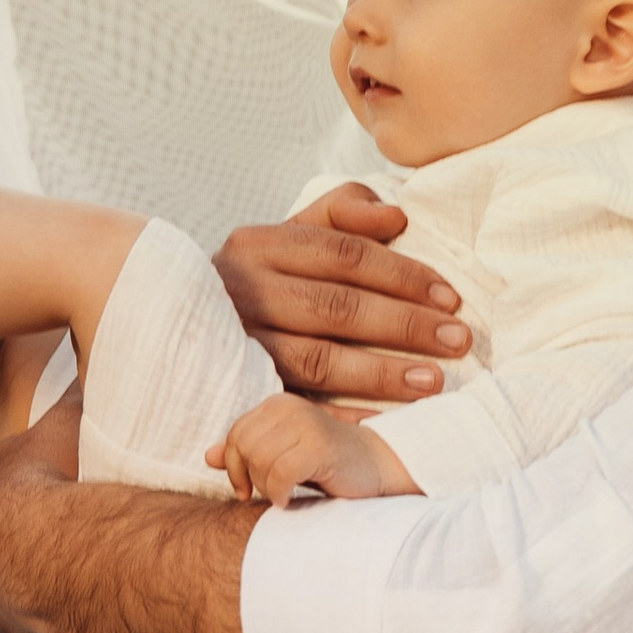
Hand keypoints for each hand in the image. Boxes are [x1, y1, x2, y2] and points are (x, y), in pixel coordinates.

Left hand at [0, 386, 80, 632]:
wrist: (43, 553)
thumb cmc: (53, 481)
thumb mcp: (67, 421)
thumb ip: (81, 390)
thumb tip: (97, 342)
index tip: (25, 473)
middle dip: (15, 532)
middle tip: (54, 533)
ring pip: (2, 586)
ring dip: (31, 585)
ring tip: (73, 584)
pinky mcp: (10, 630)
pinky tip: (74, 632)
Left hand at [210, 398, 412, 507]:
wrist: (378, 466)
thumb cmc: (326, 463)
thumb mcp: (281, 454)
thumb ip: (247, 453)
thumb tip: (208, 456)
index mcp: (276, 404)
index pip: (235, 435)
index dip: (234, 467)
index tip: (244, 490)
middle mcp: (289, 407)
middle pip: (244, 448)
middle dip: (251, 478)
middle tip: (270, 492)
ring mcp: (306, 424)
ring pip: (260, 462)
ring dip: (268, 488)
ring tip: (284, 495)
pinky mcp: (320, 446)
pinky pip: (281, 474)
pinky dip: (280, 493)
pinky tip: (291, 500)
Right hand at [212, 188, 468, 402]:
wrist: (175, 322)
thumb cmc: (260, 277)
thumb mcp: (291, 231)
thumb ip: (343, 210)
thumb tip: (396, 217)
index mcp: (259, 244)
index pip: (343, 253)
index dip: (402, 275)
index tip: (450, 297)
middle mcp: (241, 291)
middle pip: (335, 307)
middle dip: (403, 325)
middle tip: (456, 340)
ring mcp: (235, 345)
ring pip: (315, 360)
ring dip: (379, 373)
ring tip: (432, 382)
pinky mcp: (235, 390)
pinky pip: (295, 405)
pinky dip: (341, 415)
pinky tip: (385, 421)